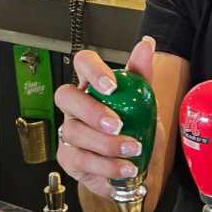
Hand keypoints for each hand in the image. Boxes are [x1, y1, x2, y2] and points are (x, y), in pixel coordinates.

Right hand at [54, 37, 154, 197]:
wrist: (139, 169)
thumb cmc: (136, 131)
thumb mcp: (145, 103)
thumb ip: (143, 75)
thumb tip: (147, 43)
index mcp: (93, 86)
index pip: (82, 63)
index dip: (92, 70)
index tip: (111, 85)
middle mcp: (76, 107)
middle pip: (65, 95)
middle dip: (91, 110)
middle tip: (117, 124)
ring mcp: (69, 132)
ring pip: (74, 132)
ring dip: (106, 143)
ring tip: (132, 149)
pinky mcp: (69, 159)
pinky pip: (80, 160)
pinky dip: (107, 165)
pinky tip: (125, 166)